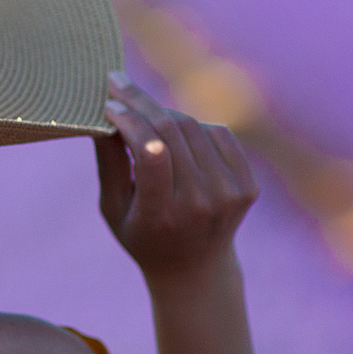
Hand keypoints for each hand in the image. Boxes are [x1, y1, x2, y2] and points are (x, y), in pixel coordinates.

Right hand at [95, 71, 258, 279]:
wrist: (194, 269)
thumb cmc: (141, 234)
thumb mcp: (113, 207)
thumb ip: (108, 162)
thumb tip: (106, 113)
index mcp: (160, 215)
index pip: (151, 152)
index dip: (130, 119)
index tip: (110, 102)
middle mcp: (198, 205)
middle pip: (172, 133)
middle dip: (141, 102)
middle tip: (120, 83)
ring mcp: (227, 195)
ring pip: (194, 128)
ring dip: (165, 113)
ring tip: (146, 116)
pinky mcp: (246, 187)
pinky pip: (219, 134)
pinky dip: (196, 126)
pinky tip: (179, 135)